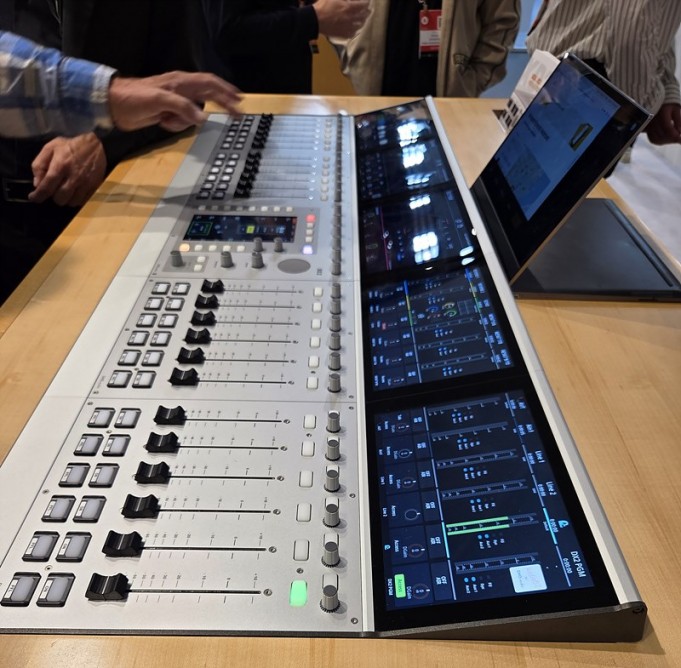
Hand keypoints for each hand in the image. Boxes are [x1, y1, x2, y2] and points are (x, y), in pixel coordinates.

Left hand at [29, 134, 106, 206]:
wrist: (96, 146)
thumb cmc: (70, 146)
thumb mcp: (50, 148)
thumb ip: (39, 165)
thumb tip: (37, 183)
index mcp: (60, 166)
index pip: (47, 187)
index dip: (38, 196)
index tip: (34, 198)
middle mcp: (73, 177)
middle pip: (60, 198)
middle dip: (54, 196)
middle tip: (54, 189)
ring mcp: (85, 183)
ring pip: (72, 202)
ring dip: (66, 199)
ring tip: (65, 191)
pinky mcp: (94, 187)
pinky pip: (83, 201)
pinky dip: (76, 199)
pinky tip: (75, 192)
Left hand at [108, 72, 242, 132]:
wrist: (114, 106)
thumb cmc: (134, 97)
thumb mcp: (159, 100)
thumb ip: (182, 107)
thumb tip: (202, 117)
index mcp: (181, 82)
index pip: (210, 84)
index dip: (226, 91)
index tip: (239, 100)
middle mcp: (181, 90)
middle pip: (209, 96)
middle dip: (223, 105)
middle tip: (237, 114)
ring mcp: (176, 102)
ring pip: (193, 114)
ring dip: (184, 121)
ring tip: (167, 121)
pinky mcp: (169, 113)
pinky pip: (182, 122)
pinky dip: (175, 126)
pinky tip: (162, 123)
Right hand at [314, 0, 369, 38]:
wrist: (315, 20)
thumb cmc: (323, 6)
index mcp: (349, 8)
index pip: (362, 5)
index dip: (366, 3)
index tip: (368, 2)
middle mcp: (350, 18)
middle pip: (363, 16)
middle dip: (366, 13)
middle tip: (368, 11)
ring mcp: (346, 27)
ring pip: (359, 26)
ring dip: (362, 22)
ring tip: (363, 20)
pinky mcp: (341, 34)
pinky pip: (352, 34)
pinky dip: (355, 31)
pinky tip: (355, 30)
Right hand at [645, 103, 680, 144]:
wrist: (656, 98)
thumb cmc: (668, 102)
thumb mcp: (676, 108)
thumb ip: (678, 120)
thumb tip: (680, 132)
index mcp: (661, 114)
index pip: (668, 129)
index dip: (675, 136)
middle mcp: (653, 121)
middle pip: (662, 136)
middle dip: (672, 140)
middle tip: (679, 139)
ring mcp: (648, 126)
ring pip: (656, 139)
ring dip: (666, 141)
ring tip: (673, 139)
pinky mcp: (646, 129)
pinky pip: (652, 139)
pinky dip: (659, 141)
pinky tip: (665, 139)